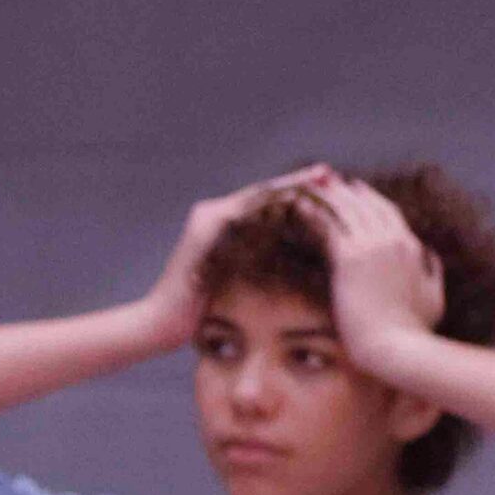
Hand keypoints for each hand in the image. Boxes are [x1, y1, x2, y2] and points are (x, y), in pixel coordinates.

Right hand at [139, 165, 332, 348]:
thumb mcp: (241, 280)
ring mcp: (208, 219)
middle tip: (330, 172)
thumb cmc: (203, 310)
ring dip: (288, 186)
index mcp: (226, 224)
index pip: (268, 202)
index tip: (332, 187)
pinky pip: (243, 211)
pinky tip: (296, 200)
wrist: (162, 322)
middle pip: (264, 192)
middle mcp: (215, 214)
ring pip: (256, 195)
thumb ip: (262, 262)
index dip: (299, 192)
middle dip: (298, 182)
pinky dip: (270, 204)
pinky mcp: (205, 229)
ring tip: (319, 179)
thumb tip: (300, 265)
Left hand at [299, 173, 443, 371]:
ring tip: (307, 187)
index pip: (388, 212)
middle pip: (366, 203)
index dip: (370, 200)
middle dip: (345, 189)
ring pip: (345, 207)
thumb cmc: (414, 331)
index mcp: (412, 248)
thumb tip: (430, 254)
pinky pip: (327, 224)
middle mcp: (393, 240)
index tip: (356, 193)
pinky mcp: (348, 257)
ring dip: (326, 194)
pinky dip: (313, 211)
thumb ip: (433, 271)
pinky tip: (299, 206)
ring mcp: (371, 246)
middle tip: (326, 181)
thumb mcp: (434, 297)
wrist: (397, 347)